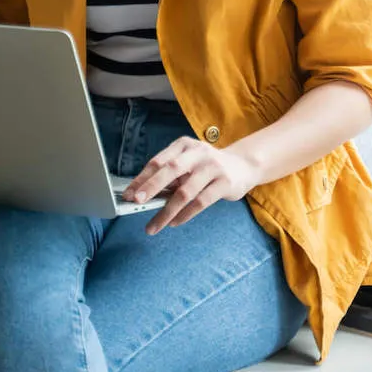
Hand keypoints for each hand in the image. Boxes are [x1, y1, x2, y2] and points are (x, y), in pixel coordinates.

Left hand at [123, 136, 259, 234]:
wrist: (243, 165)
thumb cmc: (207, 167)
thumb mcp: (189, 163)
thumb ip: (170, 175)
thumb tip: (144, 194)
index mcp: (184, 145)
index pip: (158, 161)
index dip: (142, 178)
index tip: (128, 194)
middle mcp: (198, 153)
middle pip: (170, 170)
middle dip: (151, 187)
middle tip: (136, 202)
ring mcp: (213, 167)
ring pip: (185, 192)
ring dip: (166, 211)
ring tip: (153, 226)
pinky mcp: (224, 183)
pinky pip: (200, 202)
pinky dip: (185, 215)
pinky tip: (174, 223)